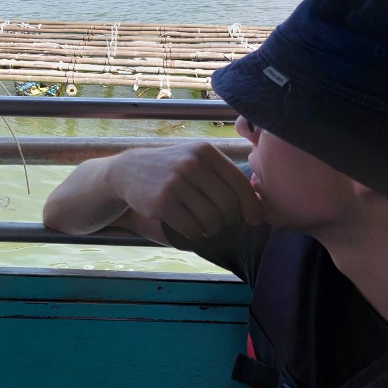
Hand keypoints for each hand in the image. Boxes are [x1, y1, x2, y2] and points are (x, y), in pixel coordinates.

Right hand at [107, 143, 262, 240]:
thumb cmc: (173, 168)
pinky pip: (193, 229)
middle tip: (218, 221)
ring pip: (211, 220)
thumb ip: (224, 176)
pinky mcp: (162, 202)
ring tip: (203, 225)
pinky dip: (195, 234)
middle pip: (228, 206)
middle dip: (227, 220)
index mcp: (206, 152)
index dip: (252, 207)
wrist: (129, 170)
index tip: (252, 220)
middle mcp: (192, 164)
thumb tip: (258, 204)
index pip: (241, 184)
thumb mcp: (197, 160)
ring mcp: (176, 183)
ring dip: (211, 229)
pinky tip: (189, 227)